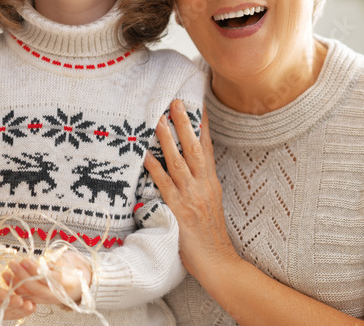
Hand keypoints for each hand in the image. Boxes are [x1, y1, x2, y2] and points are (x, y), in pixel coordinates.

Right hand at [0, 269, 35, 319]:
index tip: (5, 294)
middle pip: (2, 307)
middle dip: (13, 304)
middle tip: (22, 301)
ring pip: (11, 311)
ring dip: (22, 309)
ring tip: (31, 306)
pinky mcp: (8, 310)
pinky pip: (17, 312)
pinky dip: (25, 310)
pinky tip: (33, 307)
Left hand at [8, 250, 91, 306]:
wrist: (78, 284)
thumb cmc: (72, 269)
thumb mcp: (67, 262)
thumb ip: (55, 261)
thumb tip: (42, 260)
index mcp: (66, 283)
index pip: (48, 278)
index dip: (35, 270)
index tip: (24, 260)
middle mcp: (56, 294)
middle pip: (36, 289)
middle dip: (22, 276)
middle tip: (12, 263)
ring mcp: (47, 300)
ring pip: (29, 295)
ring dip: (15, 284)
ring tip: (5, 272)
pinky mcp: (41, 301)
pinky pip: (27, 298)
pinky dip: (16, 290)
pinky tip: (8, 281)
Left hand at [143, 100, 238, 280]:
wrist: (218, 263)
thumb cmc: (209, 236)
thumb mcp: (209, 204)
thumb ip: (199, 185)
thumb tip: (186, 168)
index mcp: (211, 182)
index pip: (206, 147)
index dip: (202, 125)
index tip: (197, 104)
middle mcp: (203, 185)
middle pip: (194, 148)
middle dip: (185, 123)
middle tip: (176, 101)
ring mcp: (191, 196)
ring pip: (179, 161)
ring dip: (168, 139)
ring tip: (158, 119)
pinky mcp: (179, 210)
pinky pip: (165, 185)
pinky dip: (155, 168)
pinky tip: (145, 156)